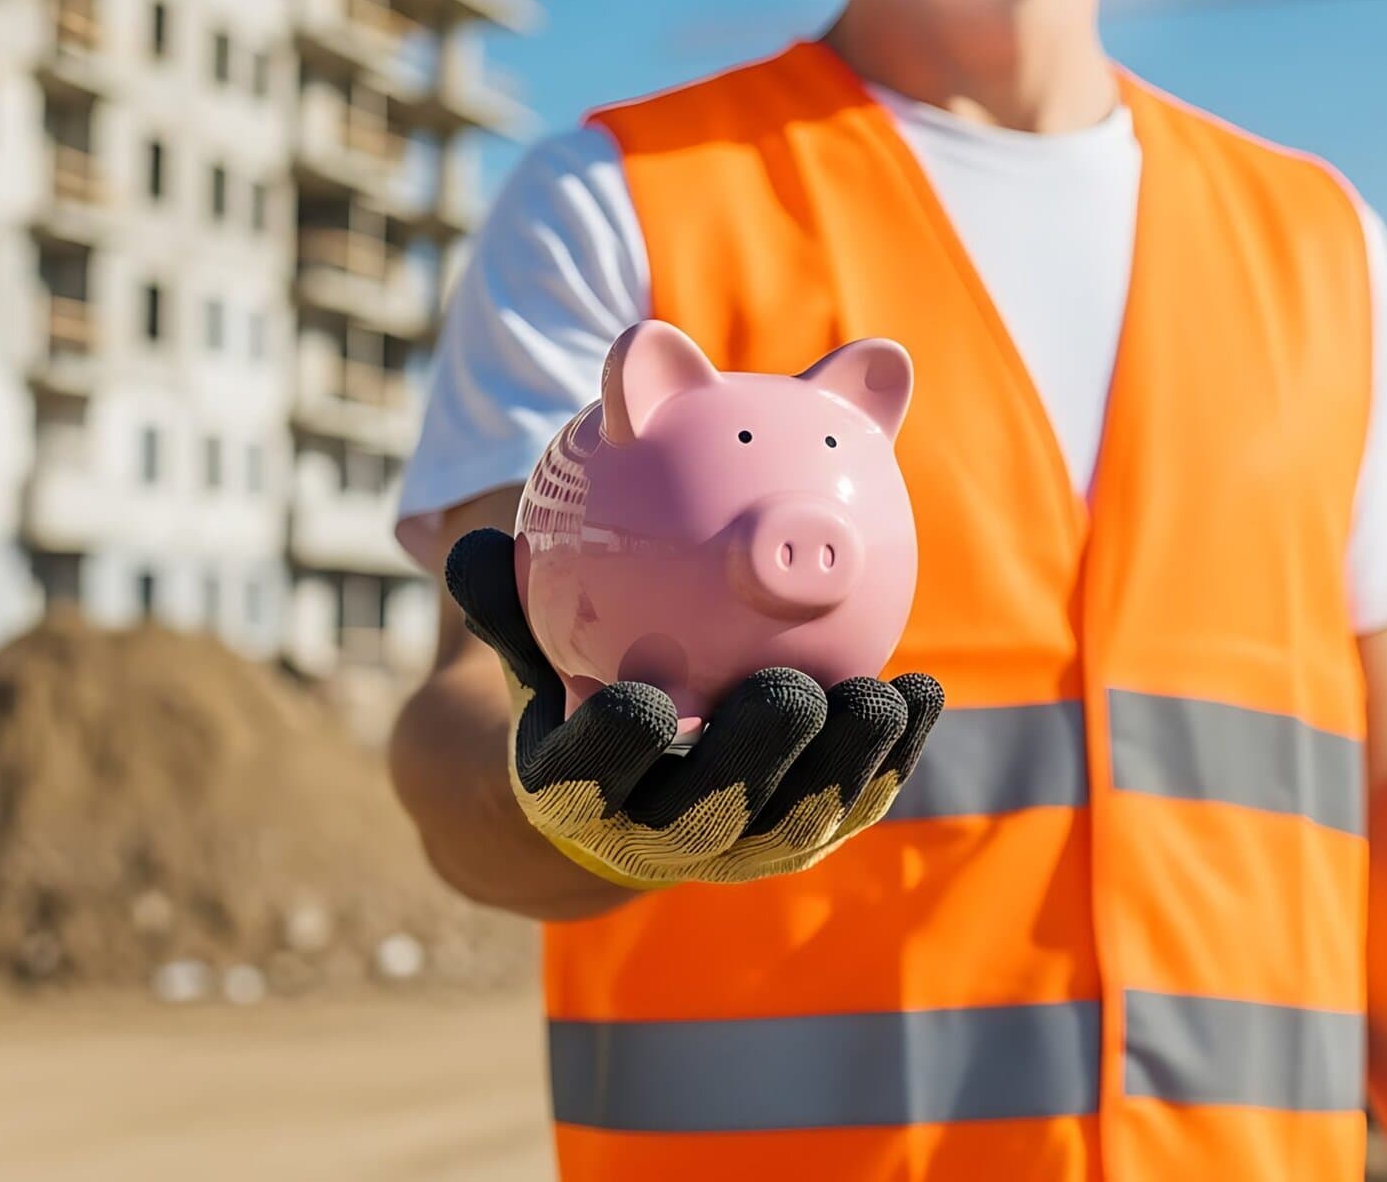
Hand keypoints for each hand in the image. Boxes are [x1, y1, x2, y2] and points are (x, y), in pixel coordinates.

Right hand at [443, 527, 941, 888]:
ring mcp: (737, 849)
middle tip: (795, 692)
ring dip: (843, 768)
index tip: (646, 702)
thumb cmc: (574, 684)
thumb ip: (504, 595)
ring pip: (794, 821)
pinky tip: (921, 696)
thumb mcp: (532, 645)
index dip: (615, 753)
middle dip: (756, 763)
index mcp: (576, 795)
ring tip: (885, 699)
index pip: (589, 780)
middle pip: (709, 813)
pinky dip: (887, 761)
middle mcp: (657, 838)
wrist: (618, 787)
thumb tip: (465, 536)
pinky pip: (849, 804)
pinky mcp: (800, 839)